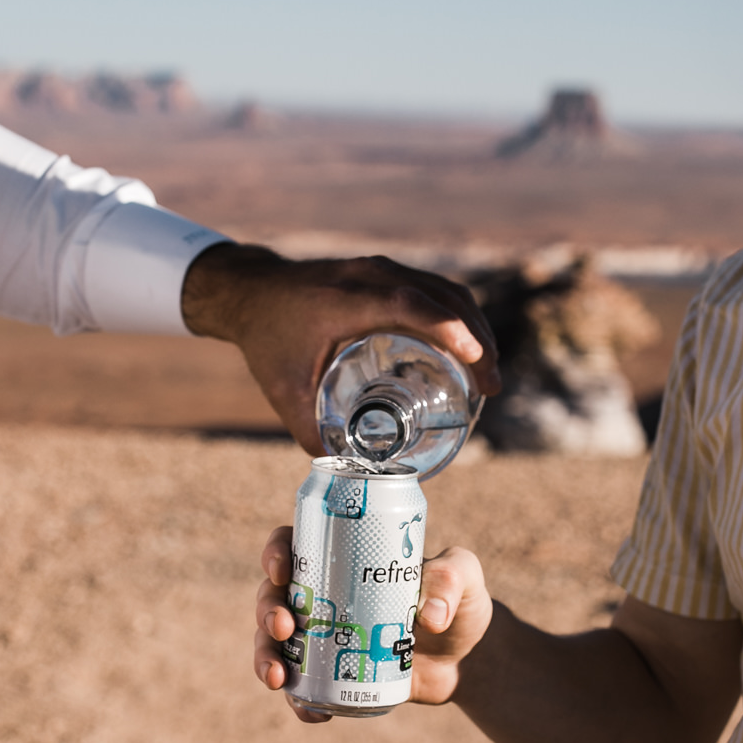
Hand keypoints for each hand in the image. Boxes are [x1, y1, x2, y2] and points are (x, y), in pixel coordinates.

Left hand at [181, 244, 499, 451]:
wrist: (250, 292)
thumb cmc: (266, 341)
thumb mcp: (284, 391)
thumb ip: (313, 434)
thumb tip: (347, 473)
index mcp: (343, 300)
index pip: (408, 304)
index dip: (448, 329)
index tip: (478, 361)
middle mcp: (368, 275)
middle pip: (441, 296)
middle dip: (477, 338)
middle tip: (492, 386)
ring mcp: (380, 269)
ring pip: (445, 289)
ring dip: (475, 327)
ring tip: (489, 372)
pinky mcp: (387, 272)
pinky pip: (435, 289)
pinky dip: (459, 317)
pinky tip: (469, 349)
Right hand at [253, 526, 494, 722]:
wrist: (469, 659)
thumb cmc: (460, 604)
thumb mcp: (463, 578)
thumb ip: (451, 581)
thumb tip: (429, 616)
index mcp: (344, 558)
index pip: (296, 544)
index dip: (276, 553)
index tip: (282, 571)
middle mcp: (324, 596)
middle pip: (273, 596)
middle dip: (267, 612)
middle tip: (284, 628)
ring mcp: (323, 638)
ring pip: (275, 644)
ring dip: (265, 659)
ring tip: (278, 679)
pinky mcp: (333, 675)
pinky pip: (303, 688)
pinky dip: (299, 702)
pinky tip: (311, 713)